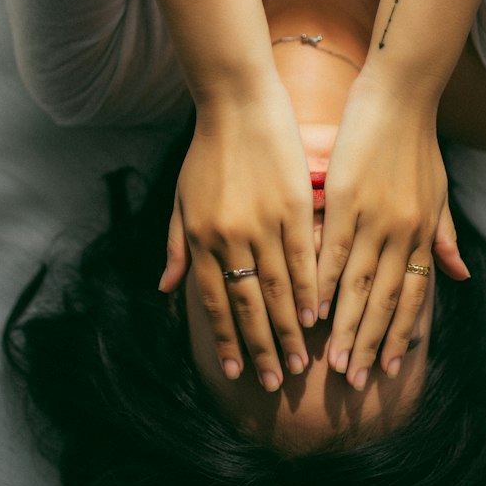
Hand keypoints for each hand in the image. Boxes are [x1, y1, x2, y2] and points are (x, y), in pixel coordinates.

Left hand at [158, 83, 316, 388]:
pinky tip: (318, 313)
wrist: (237, 103)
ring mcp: (263, 222)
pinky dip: (310, 288)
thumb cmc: (207, 151)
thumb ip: (177, 247)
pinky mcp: (292, 205)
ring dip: (289, 328)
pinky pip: (303, 256)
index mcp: (200, 237)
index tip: (234, 371)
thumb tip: (168, 292)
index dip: (224, 338)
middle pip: (247, 304)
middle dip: (260, 347)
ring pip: (278, 287)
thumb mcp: (181, 200)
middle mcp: (229, 236)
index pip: (212, 301)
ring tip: (301, 360)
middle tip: (275, 382)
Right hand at [317, 77, 469, 387]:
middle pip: (385, 301)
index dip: (399, 335)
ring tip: (330, 362)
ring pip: (358, 285)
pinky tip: (310, 309)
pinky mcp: (347, 200)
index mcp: (423, 234)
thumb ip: (445, 237)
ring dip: (344, 327)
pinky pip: (333, 251)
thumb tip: (459, 277)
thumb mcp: (439, 193)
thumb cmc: (418, 141)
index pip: (412, 297)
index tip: (387, 369)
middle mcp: (402, 234)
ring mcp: (374, 218)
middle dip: (369, 344)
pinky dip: (322, 283)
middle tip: (355, 382)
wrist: (402, 94)